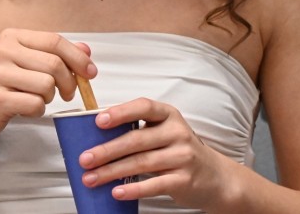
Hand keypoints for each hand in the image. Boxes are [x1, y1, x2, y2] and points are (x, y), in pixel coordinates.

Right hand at [0, 29, 96, 158]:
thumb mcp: (23, 63)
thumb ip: (54, 54)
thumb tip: (86, 51)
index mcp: (11, 37)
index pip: (54, 41)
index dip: (78, 57)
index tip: (90, 72)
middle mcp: (2, 51)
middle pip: (54, 64)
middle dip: (69, 82)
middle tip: (67, 94)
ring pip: (47, 85)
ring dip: (49, 98)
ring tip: (36, 99)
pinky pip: (35, 104)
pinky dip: (37, 110)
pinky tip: (24, 108)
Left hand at [77, 97, 230, 210]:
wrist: (215, 176)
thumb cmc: (179, 150)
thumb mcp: (163, 131)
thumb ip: (138, 129)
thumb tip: (95, 134)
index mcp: (168, 115)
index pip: (143, 107)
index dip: (120, 112)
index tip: (98, 121)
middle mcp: (177, 132)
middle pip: (136, 140)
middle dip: (106, 150)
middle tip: (84, 159)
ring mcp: (182, 156)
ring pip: (141, 163)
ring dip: (112, 172)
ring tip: (91, 178)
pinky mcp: (184, 180)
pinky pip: (154, 185)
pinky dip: (133, 189)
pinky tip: (117, 191)